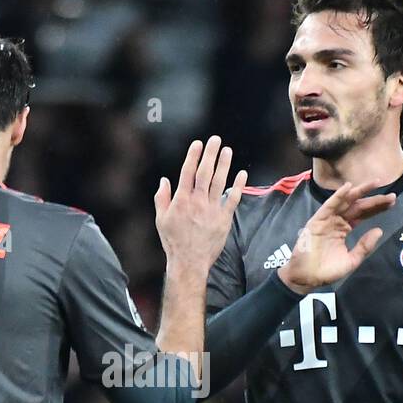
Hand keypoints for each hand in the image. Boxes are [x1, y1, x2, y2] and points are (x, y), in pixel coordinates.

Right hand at [154, 136, 247, 275]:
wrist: (189, 262)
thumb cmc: (173, 241)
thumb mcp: (161, 220)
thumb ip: (161, 198)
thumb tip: (164, 180)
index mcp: (181, 200)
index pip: (187, 172)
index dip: (193, 156)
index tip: (198, 143)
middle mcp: (197, 202)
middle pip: (205, 173)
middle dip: (210, 154)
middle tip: (215, 140)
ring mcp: (212, 210)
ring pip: (219, 182)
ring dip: (224, 165)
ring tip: (227, 151)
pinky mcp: (224, 219)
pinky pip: (232, 199)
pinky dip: (238, 186)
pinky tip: (242, 174)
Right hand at [278, 181, 395, 292]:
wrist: (307, 278)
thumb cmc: (327, 271)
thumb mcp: (351, 260)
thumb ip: (364, 246)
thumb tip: (379, 230)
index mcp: (345, 229)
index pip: (363, 214)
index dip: (377, 208)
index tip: (392, 202)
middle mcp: (337, 221)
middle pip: (358, 206)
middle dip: (374, 200)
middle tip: (391, 195)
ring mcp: (327, 220)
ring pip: (345, 202)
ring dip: (359, 192)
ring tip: (374, 183)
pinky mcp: (317, 221)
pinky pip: (328, 206)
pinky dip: (337, 197)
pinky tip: (348, 188)